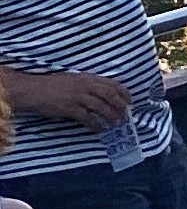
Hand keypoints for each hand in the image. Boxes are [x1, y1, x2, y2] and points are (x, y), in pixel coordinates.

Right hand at [6, 71, 129, 128]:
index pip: (112, 84)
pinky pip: (87, 118)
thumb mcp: (75, 79)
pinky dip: (95, 124)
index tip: (130, 101)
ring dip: (111, 116)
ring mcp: (78, 97)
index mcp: (88, 78)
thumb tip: (103, 93)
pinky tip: (98, 130)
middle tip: (125, 115)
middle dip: (120, 106)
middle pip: (110, 95)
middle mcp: (86, 86)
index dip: (124, 93)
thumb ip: (89, 84)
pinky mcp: (70, 108)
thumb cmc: (53, 84)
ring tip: (116, 124)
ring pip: (102, 107)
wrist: (34, 90)